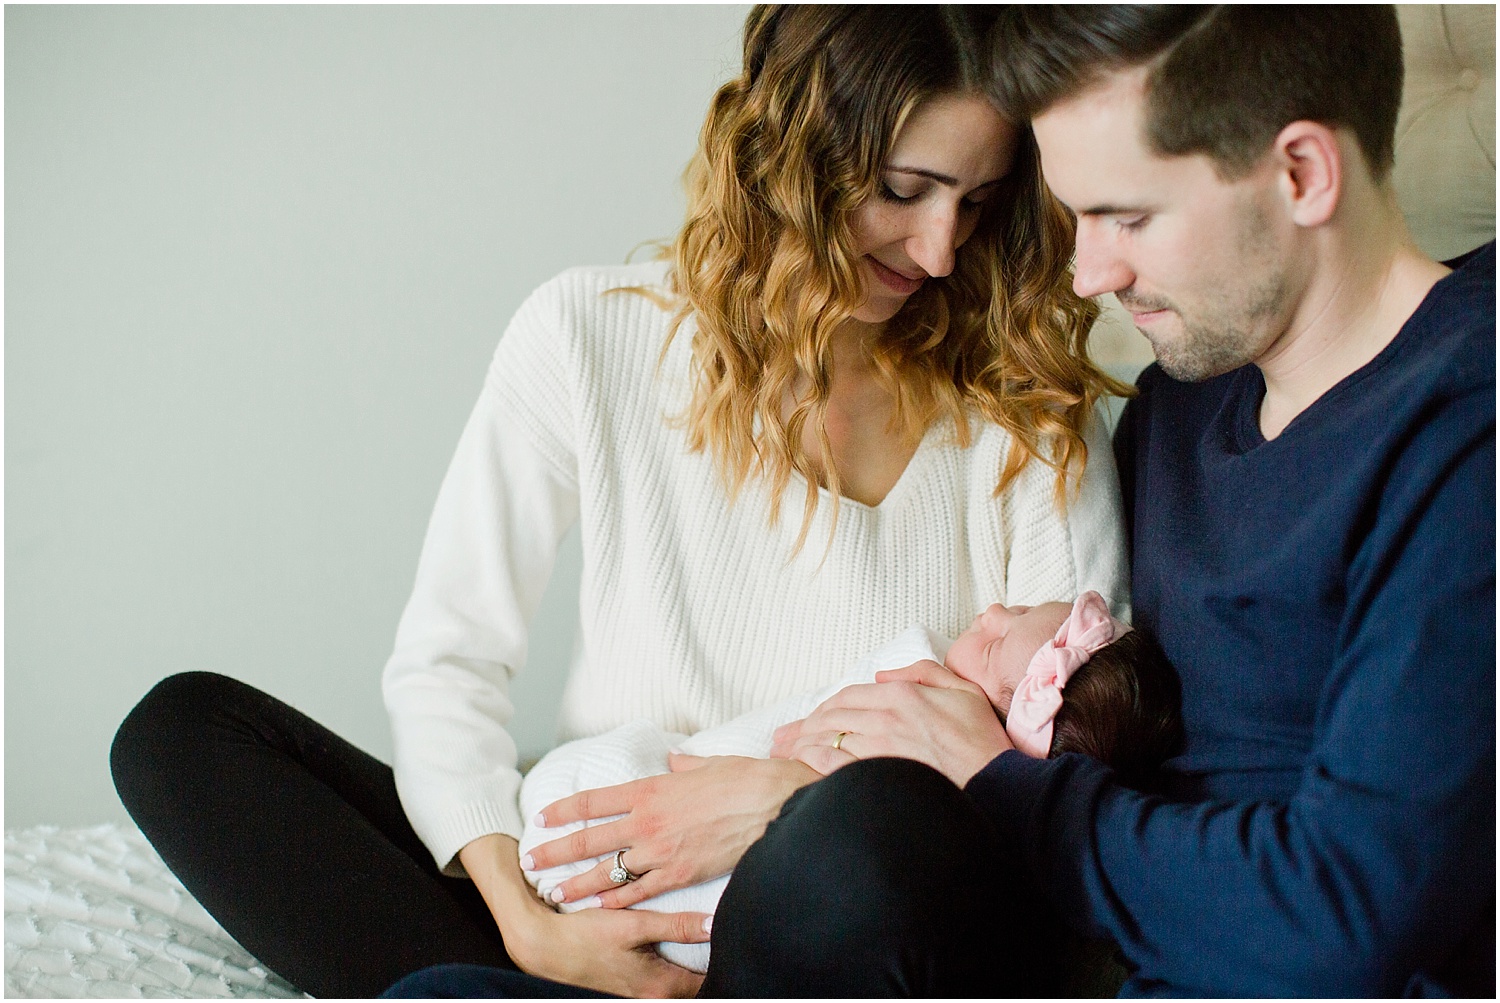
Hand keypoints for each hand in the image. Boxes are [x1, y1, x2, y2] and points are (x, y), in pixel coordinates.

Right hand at [459, 833, 708, 997]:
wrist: (541, 946)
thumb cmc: (585, 935)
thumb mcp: (633, 925)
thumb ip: (676, 926)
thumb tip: (714, 925)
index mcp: (659, 986)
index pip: (706, 984)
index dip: (722, 963)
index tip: (733, 941)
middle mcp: (651, 997)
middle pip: (692, 989)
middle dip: (706, 969)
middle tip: (720, 942)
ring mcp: (637, 996)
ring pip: (675, 987)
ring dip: (686, 971)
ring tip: (699, 948)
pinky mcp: (625, 989)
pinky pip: (657, 983)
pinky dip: (667, 971)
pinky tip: (667, 952)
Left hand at [525, 754, 817, 908]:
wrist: (775, 804)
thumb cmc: (747, 779)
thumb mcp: (710, 762)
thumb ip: (685, 764)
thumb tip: (676, 759)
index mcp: (652, 789)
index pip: (594, 800)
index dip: (564, 810)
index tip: (542, 818)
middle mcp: (648, 821)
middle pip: (589, 839)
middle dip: (556, 853)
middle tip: (532, 862)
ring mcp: (662, 851)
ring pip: (609, 872)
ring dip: (579, 884)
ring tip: (557, 894)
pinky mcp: (681, 874)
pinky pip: (641, 892)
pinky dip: (619, 900)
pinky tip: (601, 906)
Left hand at [769, 659, 1012, 785]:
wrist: (998, 784)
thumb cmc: (983, 741)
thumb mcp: (963, 690)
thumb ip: (923, 673)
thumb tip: (883, 675)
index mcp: (903, 694)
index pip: (850, 695)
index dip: (827, 707)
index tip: (814, 718)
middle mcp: (887, 716)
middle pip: (832, 716)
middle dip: (804, 726)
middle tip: (782, 738)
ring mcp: (882, 746)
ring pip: (829, 738)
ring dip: (802, 744)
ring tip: (783, 754)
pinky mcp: (880, 774)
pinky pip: (836, 764)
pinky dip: (814, 763)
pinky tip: (802, 769)